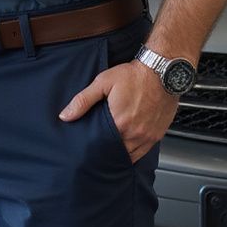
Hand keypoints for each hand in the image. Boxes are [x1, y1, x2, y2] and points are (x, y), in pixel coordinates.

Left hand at [58, 60, 178, 161]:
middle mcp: (135, 133)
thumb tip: (65, 115)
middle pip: (117, 152)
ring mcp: (148, 136)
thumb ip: (83, 100)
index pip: (102, 145)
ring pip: (131, 155)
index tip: (88, 148)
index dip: (95, 147)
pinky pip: (144, 152)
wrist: (161, 71)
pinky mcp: (157, 135)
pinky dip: (135, 152)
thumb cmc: (133, 76)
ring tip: (111, 150)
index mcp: (120, 122)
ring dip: (121, 154)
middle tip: (97, 150)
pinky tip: (127, 147)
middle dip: (107, 152)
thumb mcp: (102, 82)